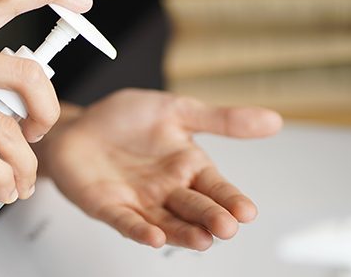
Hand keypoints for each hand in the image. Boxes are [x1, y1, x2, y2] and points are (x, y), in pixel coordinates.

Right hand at [0, 0, 93, 202]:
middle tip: (40, 134)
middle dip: (49, 111)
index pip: (5, 0)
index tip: (82, 2)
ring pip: (7, 130)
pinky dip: (1, 179)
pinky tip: (0, 188)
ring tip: (20, 183)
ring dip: (24, 165)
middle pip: (27, 73)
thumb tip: (0, 104)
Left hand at [40, 89, 281, 249]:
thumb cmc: (123, 119)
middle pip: (195, 208)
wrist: (77, 124)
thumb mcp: (176, 110)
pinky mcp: (109, 207)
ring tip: (202, 240)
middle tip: (226, 227)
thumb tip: (274, 120)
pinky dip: (140, 230)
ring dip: (184, 233)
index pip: (216, 187)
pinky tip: (155, 237)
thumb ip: (221, 119)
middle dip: (211, 218)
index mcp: (188, 167)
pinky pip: (127, 222)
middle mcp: (167, 189)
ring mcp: (139, 201)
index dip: (231, 199)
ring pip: (167, 222)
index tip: (247, 211)